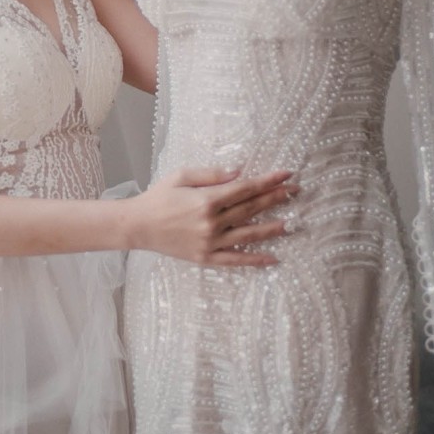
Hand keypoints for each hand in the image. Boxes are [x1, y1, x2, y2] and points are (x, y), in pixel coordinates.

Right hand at [125, 167, 297, 266]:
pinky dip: (255, 260)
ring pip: (248, 235)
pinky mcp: (206, 258)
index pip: (245, 189)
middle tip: (295, 191)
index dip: (267, 181)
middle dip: (275, 199)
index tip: (285, 174)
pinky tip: (272, 258)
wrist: (138, 226)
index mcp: (206, 200)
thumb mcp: (181, 176)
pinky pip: (236, 261)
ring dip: (271, 229)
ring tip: (290, 223)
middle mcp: (212, 223)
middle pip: (251, 209)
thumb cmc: (158, 197)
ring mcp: (210, 243)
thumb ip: (211, 174)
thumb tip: (239, 172)